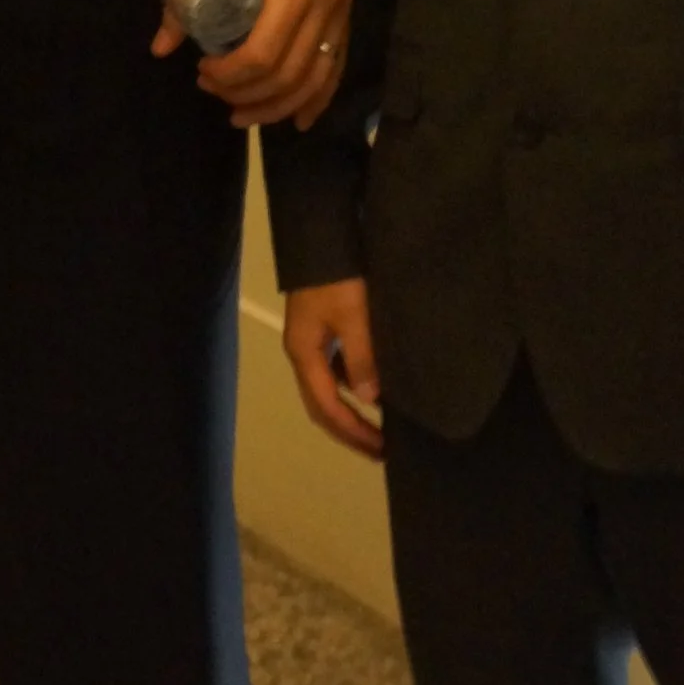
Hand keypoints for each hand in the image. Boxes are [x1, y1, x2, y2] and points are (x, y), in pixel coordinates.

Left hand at [151, 0, 352, 128]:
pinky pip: (335, 72)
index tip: (203, 71)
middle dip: (247, 94)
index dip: (230, 74)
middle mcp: (324, 5)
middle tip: (214, 91)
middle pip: (288, 75)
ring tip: (241, 115)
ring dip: (276, 107)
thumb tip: (160, 47)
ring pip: (314, 81)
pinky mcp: (348, 21)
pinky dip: (315, 102)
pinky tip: (296, 122)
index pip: (262, 53)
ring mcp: (342, 15)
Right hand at [283, 277, 384, 458]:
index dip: (353, 432)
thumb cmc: (336, 277)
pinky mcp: (320, 328)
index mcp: (305, 354)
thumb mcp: (353, 317)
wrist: (319, 234)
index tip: (381, 450)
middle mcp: (302, 352)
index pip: (327, 407)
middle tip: (379, 450)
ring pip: (328, 387)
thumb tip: (370, 400)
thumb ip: (361, 358)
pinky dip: (352, 385)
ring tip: (378, 424)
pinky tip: (372, 386)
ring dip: (349, 409)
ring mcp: (309, 340)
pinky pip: (335, 369)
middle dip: (349, 430)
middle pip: (321, 404)